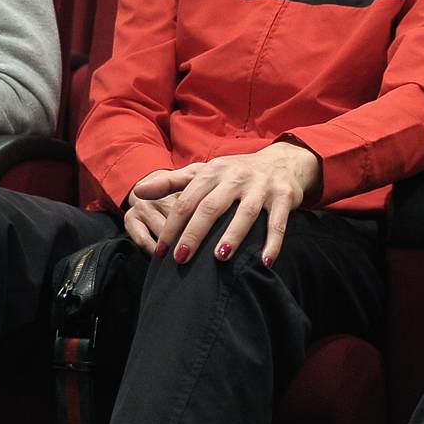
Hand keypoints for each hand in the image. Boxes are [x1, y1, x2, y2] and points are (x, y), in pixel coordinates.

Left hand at [131, 143, 320, 265]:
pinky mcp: (284, 196)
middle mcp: (235, 177)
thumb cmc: (235, 174)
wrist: (282, 162)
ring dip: (233, 235)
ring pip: (244, 213)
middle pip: (211, 207)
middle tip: (181, 259)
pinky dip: (274, 242)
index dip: (171, 226)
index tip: (160, 253)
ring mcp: (260, 186)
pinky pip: (278, 222)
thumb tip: (138, 191)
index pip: (186, 201)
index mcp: (212, 172)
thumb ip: (171, 182)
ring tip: (219, 258)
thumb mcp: (204, 173)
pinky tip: (266, 262)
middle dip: (194, 233)